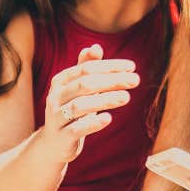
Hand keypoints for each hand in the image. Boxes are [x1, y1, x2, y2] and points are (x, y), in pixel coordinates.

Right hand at [44, 44, 139, 163]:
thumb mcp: (77, 88)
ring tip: (126, 97)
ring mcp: (57, 117)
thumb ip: (86, 67)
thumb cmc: (71, 110)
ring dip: (105, 100)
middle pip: (85, 84)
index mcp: (60, 81)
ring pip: (80, 106)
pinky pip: (77, 128)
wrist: (54, 143)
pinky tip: (108, 118)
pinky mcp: (62, 137)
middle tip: (135, 80)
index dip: (110, 66)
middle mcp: (55, 97)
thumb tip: (96, 47)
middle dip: (112, 81)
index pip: (87, 68)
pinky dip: (92, 123)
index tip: (132, 67)